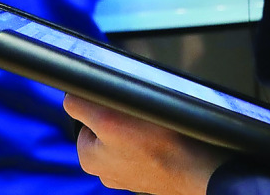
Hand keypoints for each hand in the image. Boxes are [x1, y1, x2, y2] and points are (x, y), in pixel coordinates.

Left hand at [64, 94, 228, 194]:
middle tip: (142, 114)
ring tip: (157, 127)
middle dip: (123, 114)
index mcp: (89, 158)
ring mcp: (130, 173)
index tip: (120, 105)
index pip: (85, 115)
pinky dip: (156, 139)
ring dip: (141, 125)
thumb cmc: (159, 146)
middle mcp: (105, 170)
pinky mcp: (151, 172)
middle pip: (108, 124)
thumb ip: (81, 105)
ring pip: (130, 134)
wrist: (200, 170)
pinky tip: (166, 139)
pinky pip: (149, 146)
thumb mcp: (110, 118)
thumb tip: (69, 96)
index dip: (102, 103)